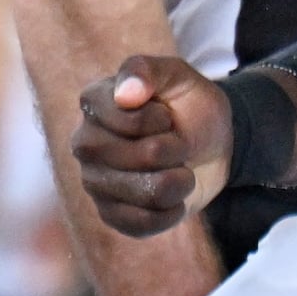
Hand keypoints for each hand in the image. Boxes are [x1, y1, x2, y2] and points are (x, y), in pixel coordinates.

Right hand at [74, 56, 229, 237]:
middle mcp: (85, 143)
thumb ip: (149, 71)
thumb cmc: (189, 107)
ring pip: (148, 193)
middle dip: (175, 150)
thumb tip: (125, 93)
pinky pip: (143, 224)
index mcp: (94, 102)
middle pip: (142, 157)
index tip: (166, 115)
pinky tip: (172, 198)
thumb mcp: (179, 76)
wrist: (210, 148)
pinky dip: (170, 212)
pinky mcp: (110, 214)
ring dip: (179, 181)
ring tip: (178, 170)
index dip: (162, 120)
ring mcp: (94, 182)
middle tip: (176, 144)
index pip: (129, 119)